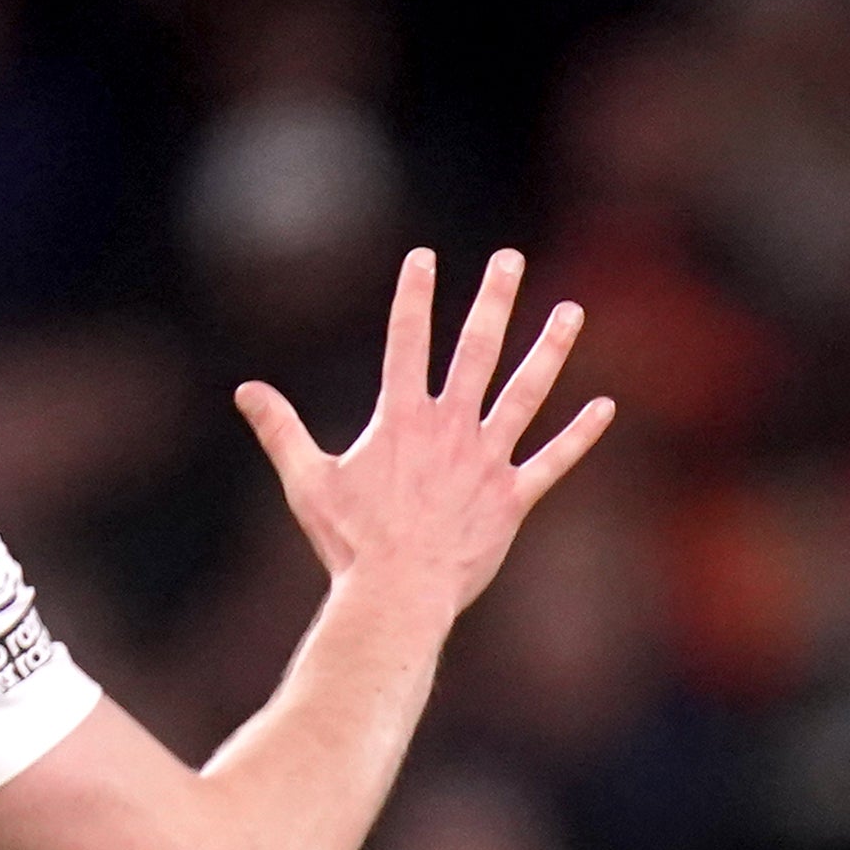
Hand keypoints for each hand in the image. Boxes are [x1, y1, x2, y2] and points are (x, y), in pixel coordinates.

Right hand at [234, 247, 613, 617]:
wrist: (397, 593)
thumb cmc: (349, 542)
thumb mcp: (307, 480)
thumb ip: (280, 430)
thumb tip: (245, 390)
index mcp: (401, 418)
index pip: (405, 340)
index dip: (413, 295)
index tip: (425, 256)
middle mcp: (450, 428)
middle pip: (476, 350)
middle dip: (493, 300)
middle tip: (510, 259)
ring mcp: (486, 461)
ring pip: (525, 393)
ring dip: (549, 349)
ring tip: (571, 311)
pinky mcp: (512, 498)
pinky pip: (553, 462)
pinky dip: (579, 436)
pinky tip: (604, 407)